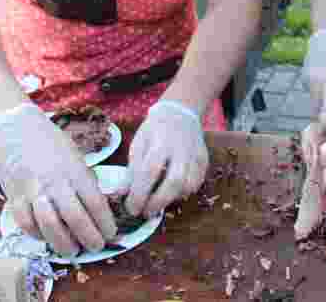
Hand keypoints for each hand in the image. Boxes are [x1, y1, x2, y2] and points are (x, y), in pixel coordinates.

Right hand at [0, 102, 116, 257]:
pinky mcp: (15, 197)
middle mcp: (55, 182)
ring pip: (50, 225)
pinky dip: (39, 235)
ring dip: (63, 243)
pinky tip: (48, 238)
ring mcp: (33, 191)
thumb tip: (99, 207)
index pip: (95, 203)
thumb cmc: (51, 143)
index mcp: (75, 171)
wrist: (16, 130)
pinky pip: (27, 224)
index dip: (105, 223)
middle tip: (96, 247)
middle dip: (89, 237)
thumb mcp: (76, 157)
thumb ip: (85, 181)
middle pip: (75, 218)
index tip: (111, 234)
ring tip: (73, 250)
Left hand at [125, 100, 207, 217]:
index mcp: (160, 141)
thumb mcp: (138, 144)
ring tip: (158, 201)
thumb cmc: (154, 130)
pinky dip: (184, 192)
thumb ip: (132, 170)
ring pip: (189, 185)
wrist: (180, 113)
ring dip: (172, 199)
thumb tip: (121, 194)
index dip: (140, 194)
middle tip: (145, 212)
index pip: (149, 171)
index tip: (131, 208)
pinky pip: (197, 183)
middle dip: (158, 202)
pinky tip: (172, 192)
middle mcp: (181, 148)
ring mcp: (196, 154)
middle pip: (175, 181)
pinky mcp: (205, 160)